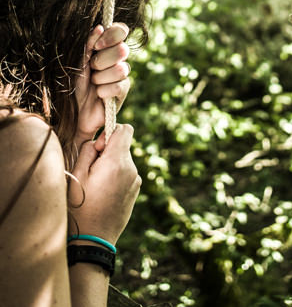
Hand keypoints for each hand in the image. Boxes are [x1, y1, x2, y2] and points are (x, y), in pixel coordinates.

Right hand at [68, 124, 141, 244]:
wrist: (93, 239)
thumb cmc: (80, 207)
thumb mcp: (77, 175)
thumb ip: (88, 151)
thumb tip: (98, 141)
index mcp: (118, 162)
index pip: (125, 129)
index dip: (109, 133)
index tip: (97, 148)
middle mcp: (132, 169)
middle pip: (122, 147)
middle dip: (107, 152)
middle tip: (90, 171)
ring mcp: (136, 181)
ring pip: (123, 162)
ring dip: (110, 166)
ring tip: (94, 186)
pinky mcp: (135, 191)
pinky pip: (125, 175)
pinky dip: (115, 177)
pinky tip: (102, 194)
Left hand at [74, 24, 130, 147]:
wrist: (71, 112)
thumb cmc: (70, 84)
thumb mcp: (76, 62)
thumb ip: (87, 45)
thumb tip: (99, 27)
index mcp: (105, 47)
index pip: (121, 31)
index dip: (113, 36)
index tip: (98, 45)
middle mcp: (116, 59)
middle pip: (123, 50)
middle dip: (103, 61)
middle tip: (92, 69)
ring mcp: (121, 75)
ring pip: (121, 69)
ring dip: (101, 78)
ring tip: (93, 85)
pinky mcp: (123, 91)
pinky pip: (119, 86)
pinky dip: (104, 91)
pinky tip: (98, 95)